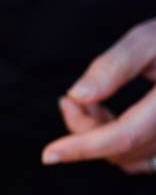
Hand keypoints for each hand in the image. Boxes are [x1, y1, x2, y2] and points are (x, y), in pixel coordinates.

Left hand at [42, 19, 155, 173]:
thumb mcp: (150, 40)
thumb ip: (114, 66)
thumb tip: (77, 95)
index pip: (124, 137)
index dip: (83, 148)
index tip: (49, 154)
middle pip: (121, 148)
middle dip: (85, 129)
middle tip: (68, 100)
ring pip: (128, 155)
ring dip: (96, 135)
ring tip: (84, 102)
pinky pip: (139, 155)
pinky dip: (113, 141)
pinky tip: (101, 115)